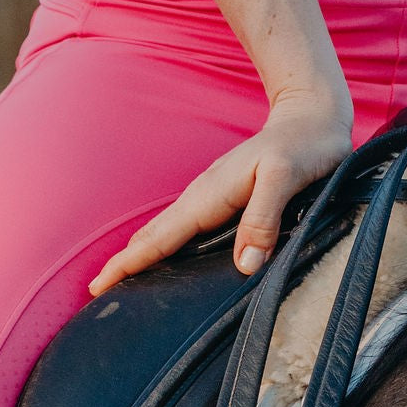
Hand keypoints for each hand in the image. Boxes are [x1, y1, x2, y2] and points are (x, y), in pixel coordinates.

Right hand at [87, 92, 353, 296]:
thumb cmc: (303, 146)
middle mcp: (198, 199)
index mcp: (207, 198)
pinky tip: (158, 255)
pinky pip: (177, 228)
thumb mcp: (286, 177)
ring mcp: (205, 198)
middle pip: (150, 237)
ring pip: (160, 232)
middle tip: (96, 291)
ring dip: (136, 255)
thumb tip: (245, 265)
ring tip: (117, 278)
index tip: (98, 285)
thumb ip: (263, 219)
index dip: (127, 263)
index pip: (158, 239)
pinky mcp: (216, 200)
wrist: (310, 115)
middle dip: (121, 264)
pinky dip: (157, 245)